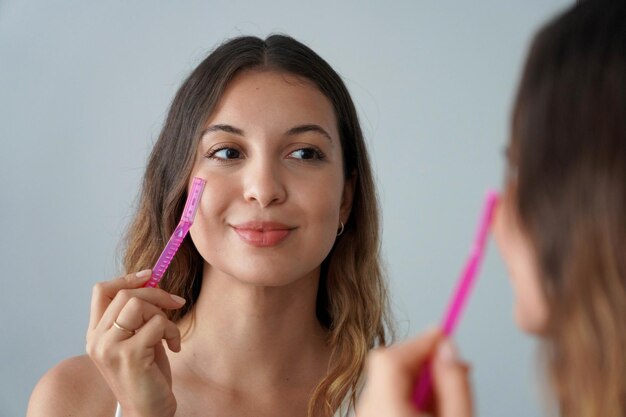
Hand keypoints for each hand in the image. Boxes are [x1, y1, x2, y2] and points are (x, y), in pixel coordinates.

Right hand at [86, 270, 186, 416]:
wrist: (147, 411)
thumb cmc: (146, 375)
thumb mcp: (139, 338)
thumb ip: (138, 314)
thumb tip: (152, 281)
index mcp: (95, 334)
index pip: (101, 291)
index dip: (126, 278)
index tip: (149, 275)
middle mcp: (97, 340)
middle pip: (126, 294)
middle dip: (157, 294)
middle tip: (176, 303)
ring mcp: (110, 347)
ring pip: (138, 304)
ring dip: (163, 314)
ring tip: (170, 335)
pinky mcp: (129, 355)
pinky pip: (157, 323)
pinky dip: (172, 332)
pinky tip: (173, 348)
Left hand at [357, 329, 472, 416]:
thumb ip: (454, 383)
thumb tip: (447, 347)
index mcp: (385, 410)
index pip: (390, 359)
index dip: (418, 342)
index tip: (443, 334)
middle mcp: (367, 410)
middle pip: (386, 365)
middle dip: (420, 359)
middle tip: (453, 367)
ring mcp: (366, 416)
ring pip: (387, 380)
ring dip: (416, 378)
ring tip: (445, 399)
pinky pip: (385, 396)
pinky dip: (408, 393)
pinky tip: (431, 409)